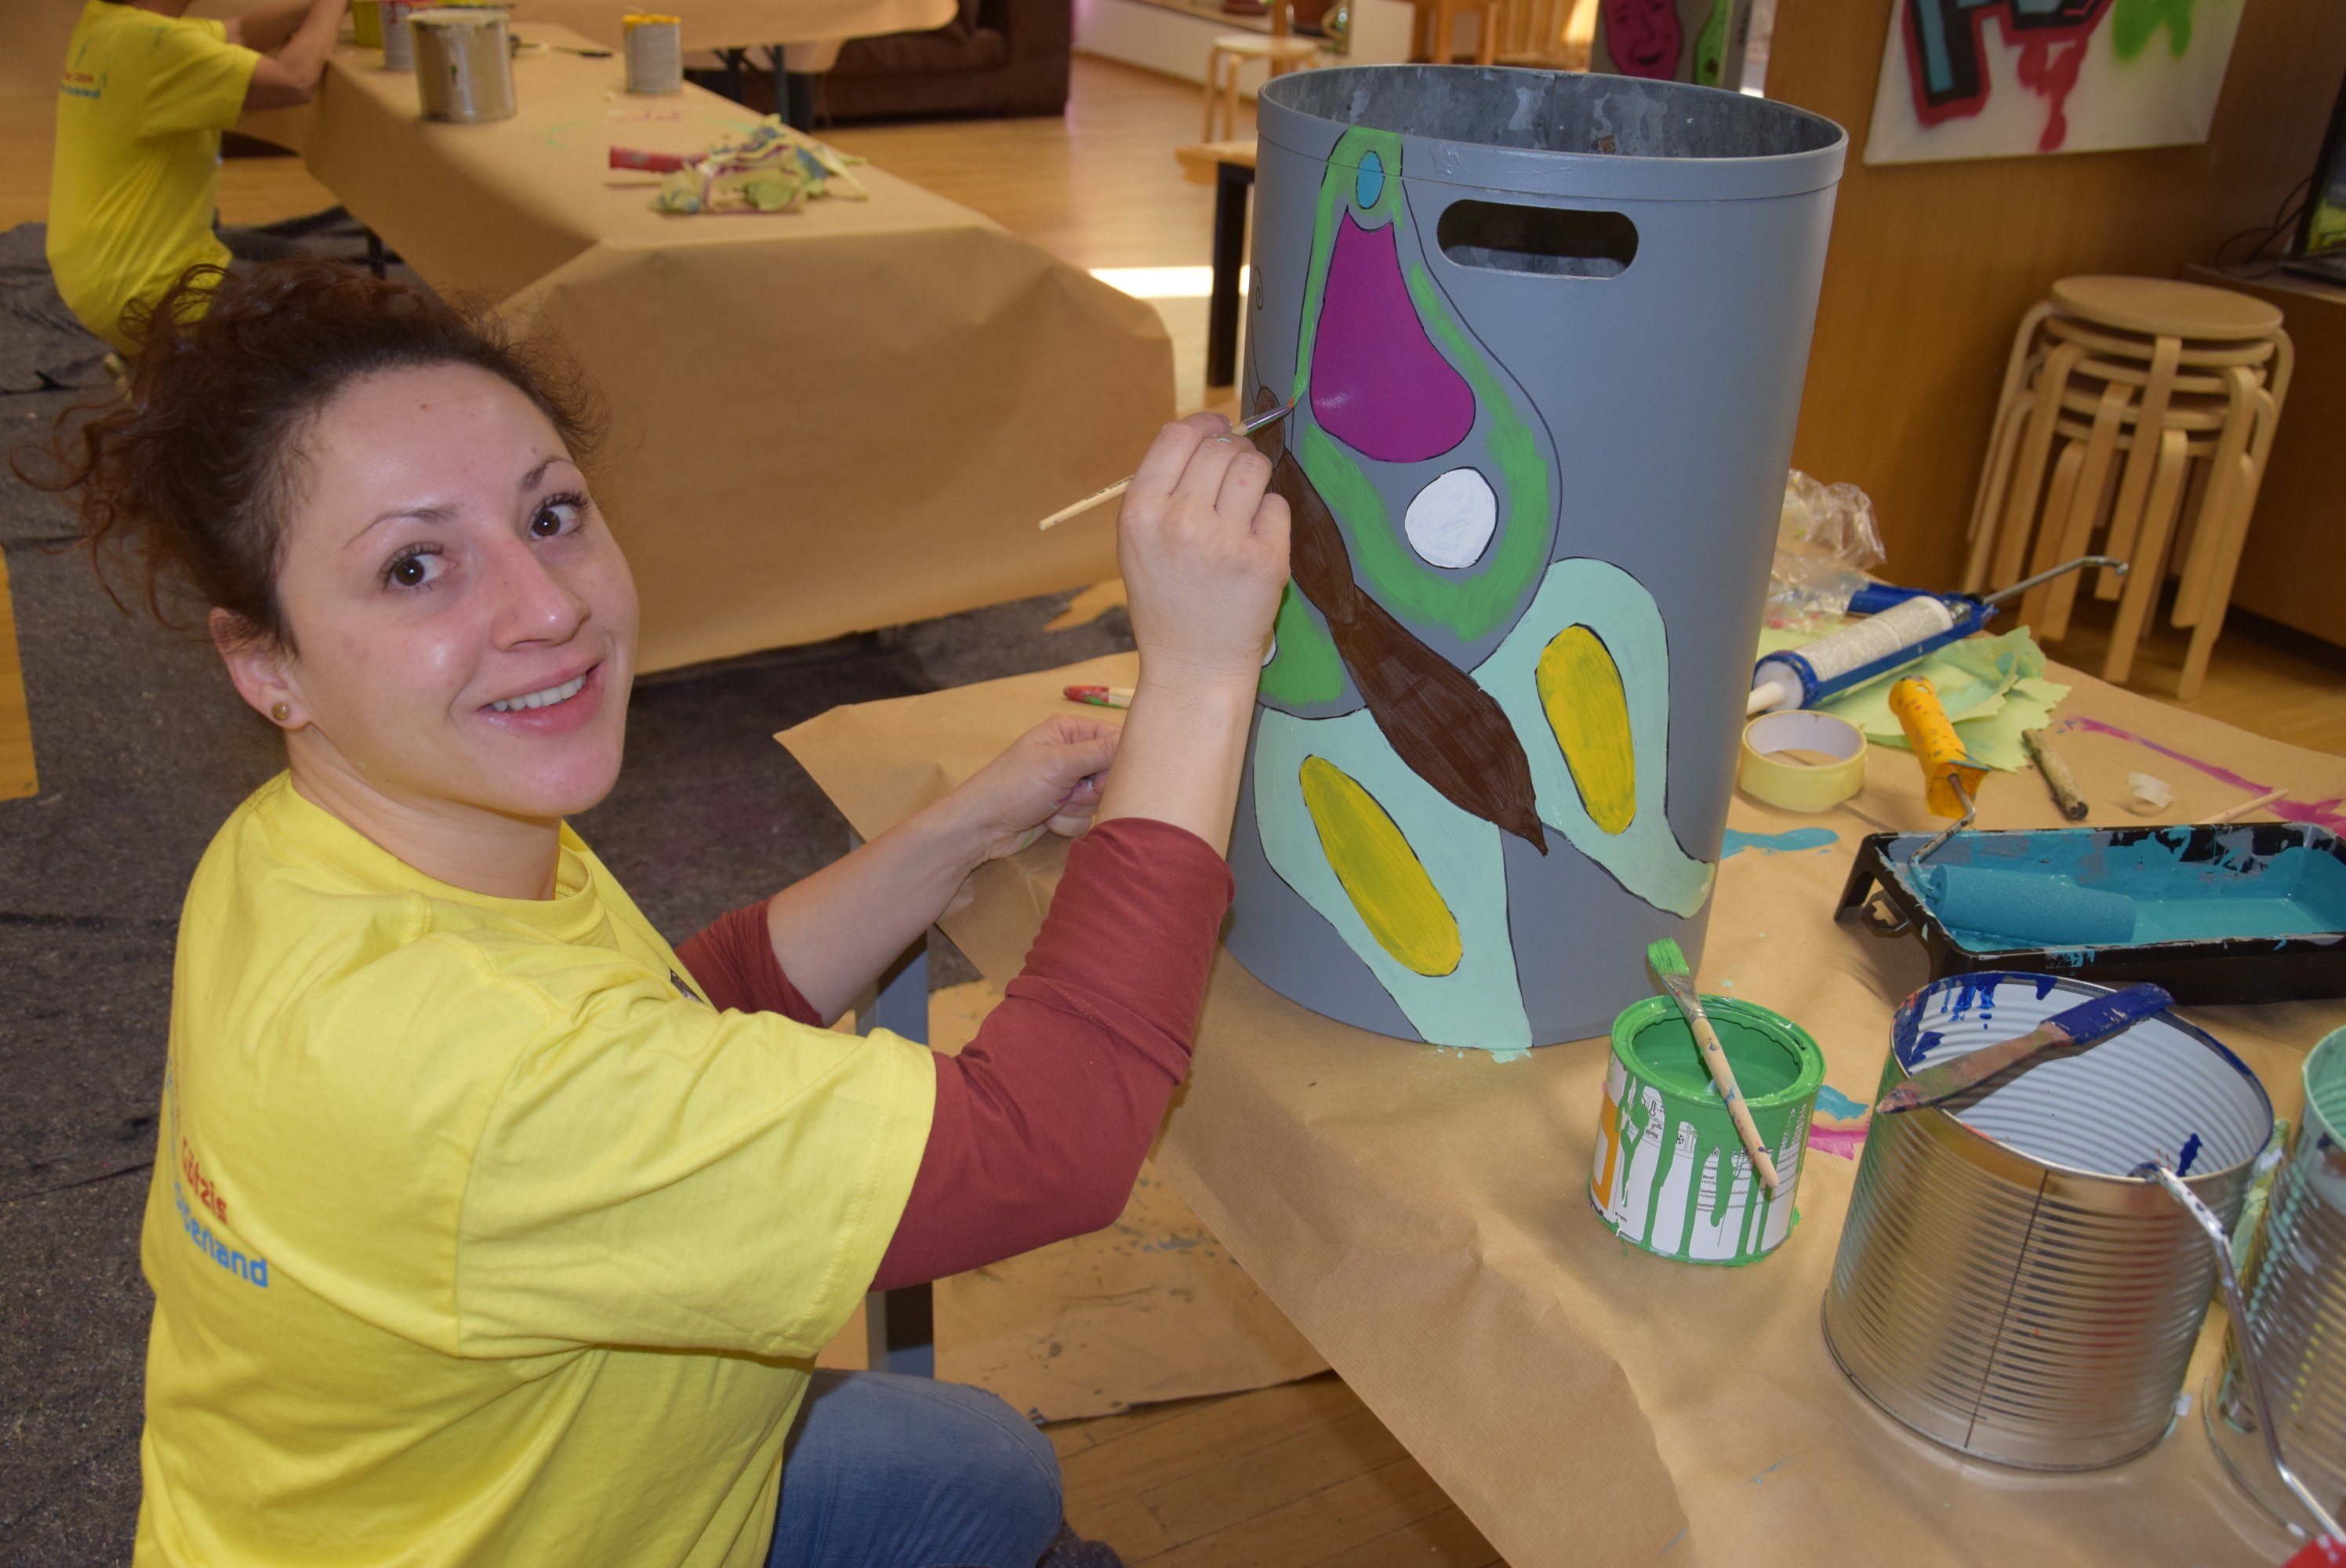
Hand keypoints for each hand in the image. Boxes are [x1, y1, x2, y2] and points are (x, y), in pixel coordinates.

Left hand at [940, 716, 1120, 864]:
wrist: (980, 827)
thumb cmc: (1013, 786)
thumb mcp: (1059, 763)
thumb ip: (1101, 750)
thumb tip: (1138, 737)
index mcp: (1070, 731)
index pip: (1116, 739)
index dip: (1116, 761)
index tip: (1101, 775)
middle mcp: (1072, 754)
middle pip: (1112, 773)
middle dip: (1093, 790)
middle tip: (1069, 792)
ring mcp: (1068, 783)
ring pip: (1100, 800)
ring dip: (1077, 809)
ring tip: (1051, 805)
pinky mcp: (1064, 809)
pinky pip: (1086, 818)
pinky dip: (1068, 823)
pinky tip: (1046, 819)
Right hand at [1118, 413, 1290, 694]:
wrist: (1193, 664)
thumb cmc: (1166, 600)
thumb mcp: (1137, 542)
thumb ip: (1163, 488)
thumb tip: (1208, 433)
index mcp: (1140, 512)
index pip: (1177, 435)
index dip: (1204, 423)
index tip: (1217, 427)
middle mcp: (1180, 522)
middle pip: (1220, 447)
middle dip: (1233, 450)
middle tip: (1236, 471)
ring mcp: (1225, 542)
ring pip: (1254, 468)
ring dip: (1255, 475)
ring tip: (1247, 501)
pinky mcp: (1265, 562)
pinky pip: (1277, 507)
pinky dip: (1270, 517)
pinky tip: (1255, 540)